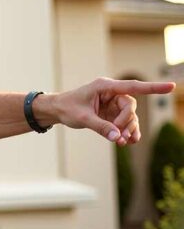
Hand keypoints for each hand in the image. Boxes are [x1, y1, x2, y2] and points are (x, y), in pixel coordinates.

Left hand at [48, 78, 174, 145]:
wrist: (56, 111)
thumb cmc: (67, 108)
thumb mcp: (82, 118)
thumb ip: (100, 127)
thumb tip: (117, 137)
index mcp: (105, 86)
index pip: (133, 87)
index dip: (153, 88)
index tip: (171, 87)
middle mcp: (111, 93)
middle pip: (130, 106)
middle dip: (127, 122)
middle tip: (119, 135)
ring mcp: (112, 104)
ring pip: (129, 116)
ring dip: (128, 129)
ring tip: (123, 142)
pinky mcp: (111, 113)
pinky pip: (124, 122)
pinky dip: (126, 131)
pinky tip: (126, 142)